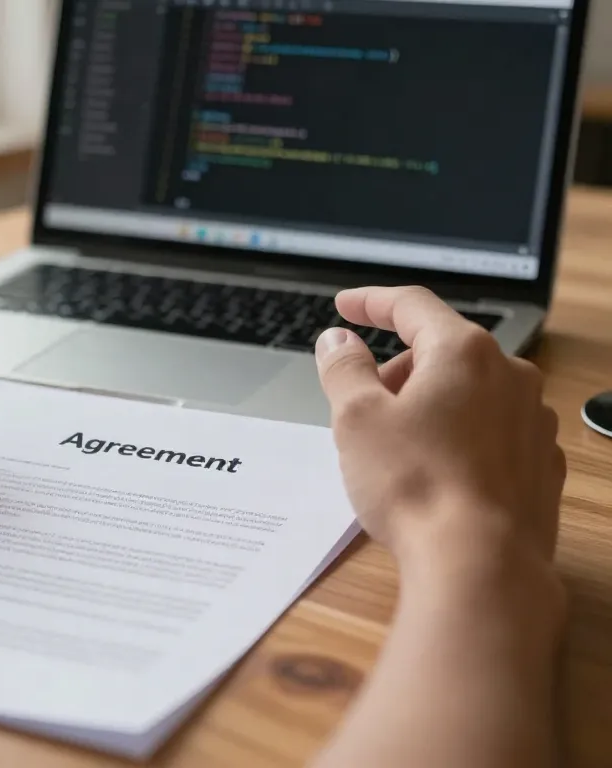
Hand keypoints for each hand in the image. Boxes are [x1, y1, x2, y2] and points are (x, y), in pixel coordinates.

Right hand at [314, 287, 564, 576]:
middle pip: (443, 352)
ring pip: (470, 394)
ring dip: (430, 405)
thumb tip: (338, 341)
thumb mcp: (356, 418)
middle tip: (362, 405)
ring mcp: (533, 421)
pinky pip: (492, 434)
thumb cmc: (415, 486)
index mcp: (463, 352)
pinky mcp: (541, 465)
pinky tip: (436, 473)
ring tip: (398, 448)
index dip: (372, 302)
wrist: (480, 564)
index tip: (348, 307)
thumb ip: (344, 369)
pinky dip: (460, 439)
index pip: (412, 306)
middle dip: (397, 369)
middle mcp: (510, 377)